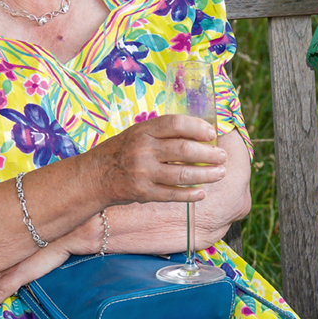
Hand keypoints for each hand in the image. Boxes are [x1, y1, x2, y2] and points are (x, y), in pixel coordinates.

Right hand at [87, 114, 226, 205]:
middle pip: (183, 150)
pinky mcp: (143, 192)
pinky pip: (172, 194)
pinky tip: (202, 193)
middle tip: (222, 156)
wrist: (94, 176)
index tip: (212, 133)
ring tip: (220, 173)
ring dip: (205, 175)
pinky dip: (190, 195)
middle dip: (208, 154)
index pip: (175, 124)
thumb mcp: (137, 133)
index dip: (197, 127)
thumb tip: (199, 133)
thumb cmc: (121, 152)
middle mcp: (143, 150)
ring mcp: (143, 173)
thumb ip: (163, 133)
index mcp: (143, 131)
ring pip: (182, 175)